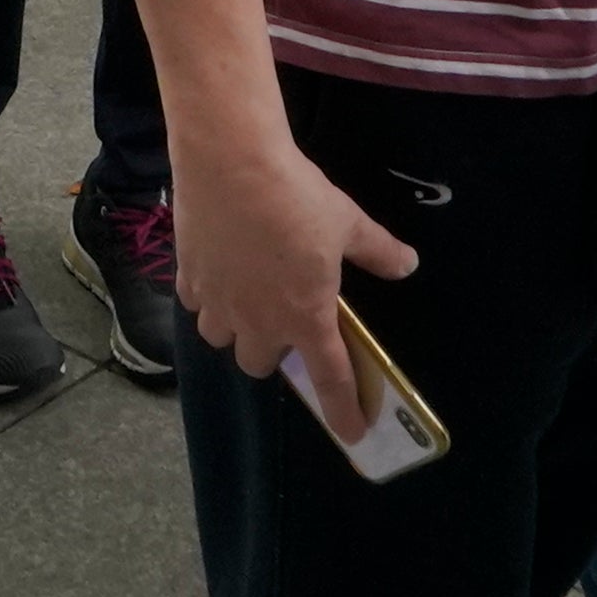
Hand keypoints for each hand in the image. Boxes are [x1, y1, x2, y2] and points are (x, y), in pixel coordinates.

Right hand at [170, 129, 418, 414]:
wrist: (232, 163)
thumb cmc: (297, 197)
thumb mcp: (347, 222)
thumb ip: (377, 251)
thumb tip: (408, 265)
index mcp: (306, 318)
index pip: (330, 380)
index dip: (343, 411)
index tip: (353, 433)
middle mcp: (259, 322)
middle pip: (260, 366)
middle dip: (272, 350)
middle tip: (282, 316)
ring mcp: (219, 303)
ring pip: (221, 339)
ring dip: (235, 328)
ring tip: (244, 296)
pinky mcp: (189, 278)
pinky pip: (196, 304)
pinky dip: (206, 296)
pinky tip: (217, 269)